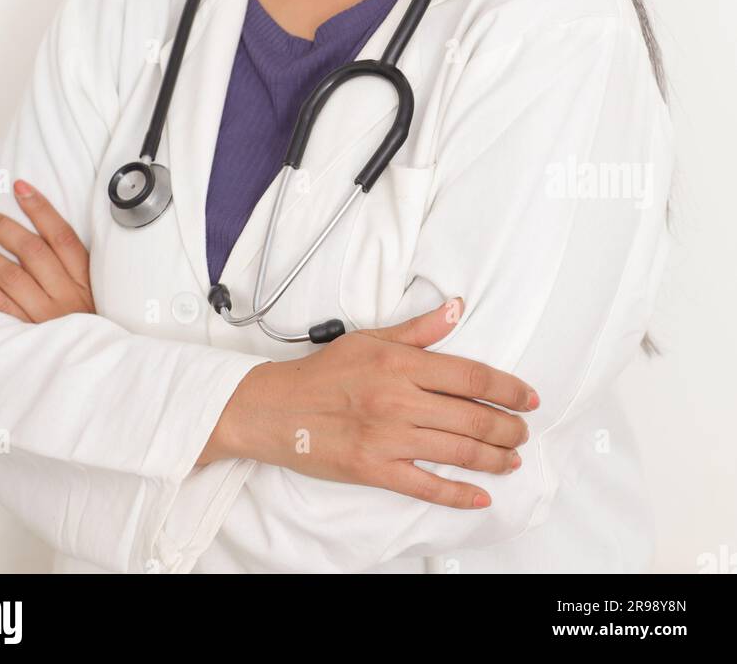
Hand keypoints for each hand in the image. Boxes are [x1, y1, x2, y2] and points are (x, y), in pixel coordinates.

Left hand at [0, 179, 94, 322]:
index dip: (40, 208)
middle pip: (32, 251)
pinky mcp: (28, 335)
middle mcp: (67, 294)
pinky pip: (2, 306)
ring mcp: (46, 316)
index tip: (20, 188)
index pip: (62, 235)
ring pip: (12, 276)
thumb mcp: (94, 291)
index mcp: (86, 279)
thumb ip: (73, 265)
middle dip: (2, 227)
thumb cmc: (90, 325)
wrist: (95, 368)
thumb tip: (43, 227)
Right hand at [201, 300, 537, 509]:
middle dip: (508, 428)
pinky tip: (480, 495)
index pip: (471, 375)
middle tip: (523, 432)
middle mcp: (400, 400)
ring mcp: (388, 437)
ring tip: (512, 459)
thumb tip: (456, 309)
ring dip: (494, 458)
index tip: (528, 398)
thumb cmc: (322, 372)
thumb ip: (419, 329)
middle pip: (473, 416)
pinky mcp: (375, 469)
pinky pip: (426, 486)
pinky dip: (458, 494)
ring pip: (458, 451)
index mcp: (401, 363)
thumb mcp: (370, 339)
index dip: (508, 389)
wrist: (275, 407)